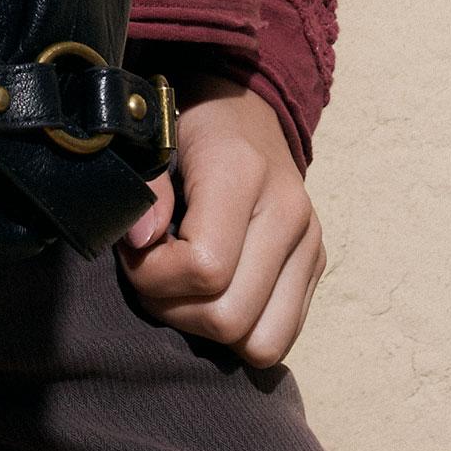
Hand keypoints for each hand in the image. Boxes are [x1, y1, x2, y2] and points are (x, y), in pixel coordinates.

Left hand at [116, 73, 326, 367]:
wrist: (244, 107)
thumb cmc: (190, 124)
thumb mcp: (154, 138)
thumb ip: (145, 188)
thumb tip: (140, 244)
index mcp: (245, 174)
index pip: (205, 268)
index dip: (155, 276)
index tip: (134, 252)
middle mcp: (289, 214)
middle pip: (231, 318)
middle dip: (175, 309)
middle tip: (150, 275)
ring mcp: (310, 244)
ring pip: (262, 343)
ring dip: (209, 330)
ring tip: (181, 291)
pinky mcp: (317, 266)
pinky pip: (281, 336)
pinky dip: (241, 332)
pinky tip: (211, 296)